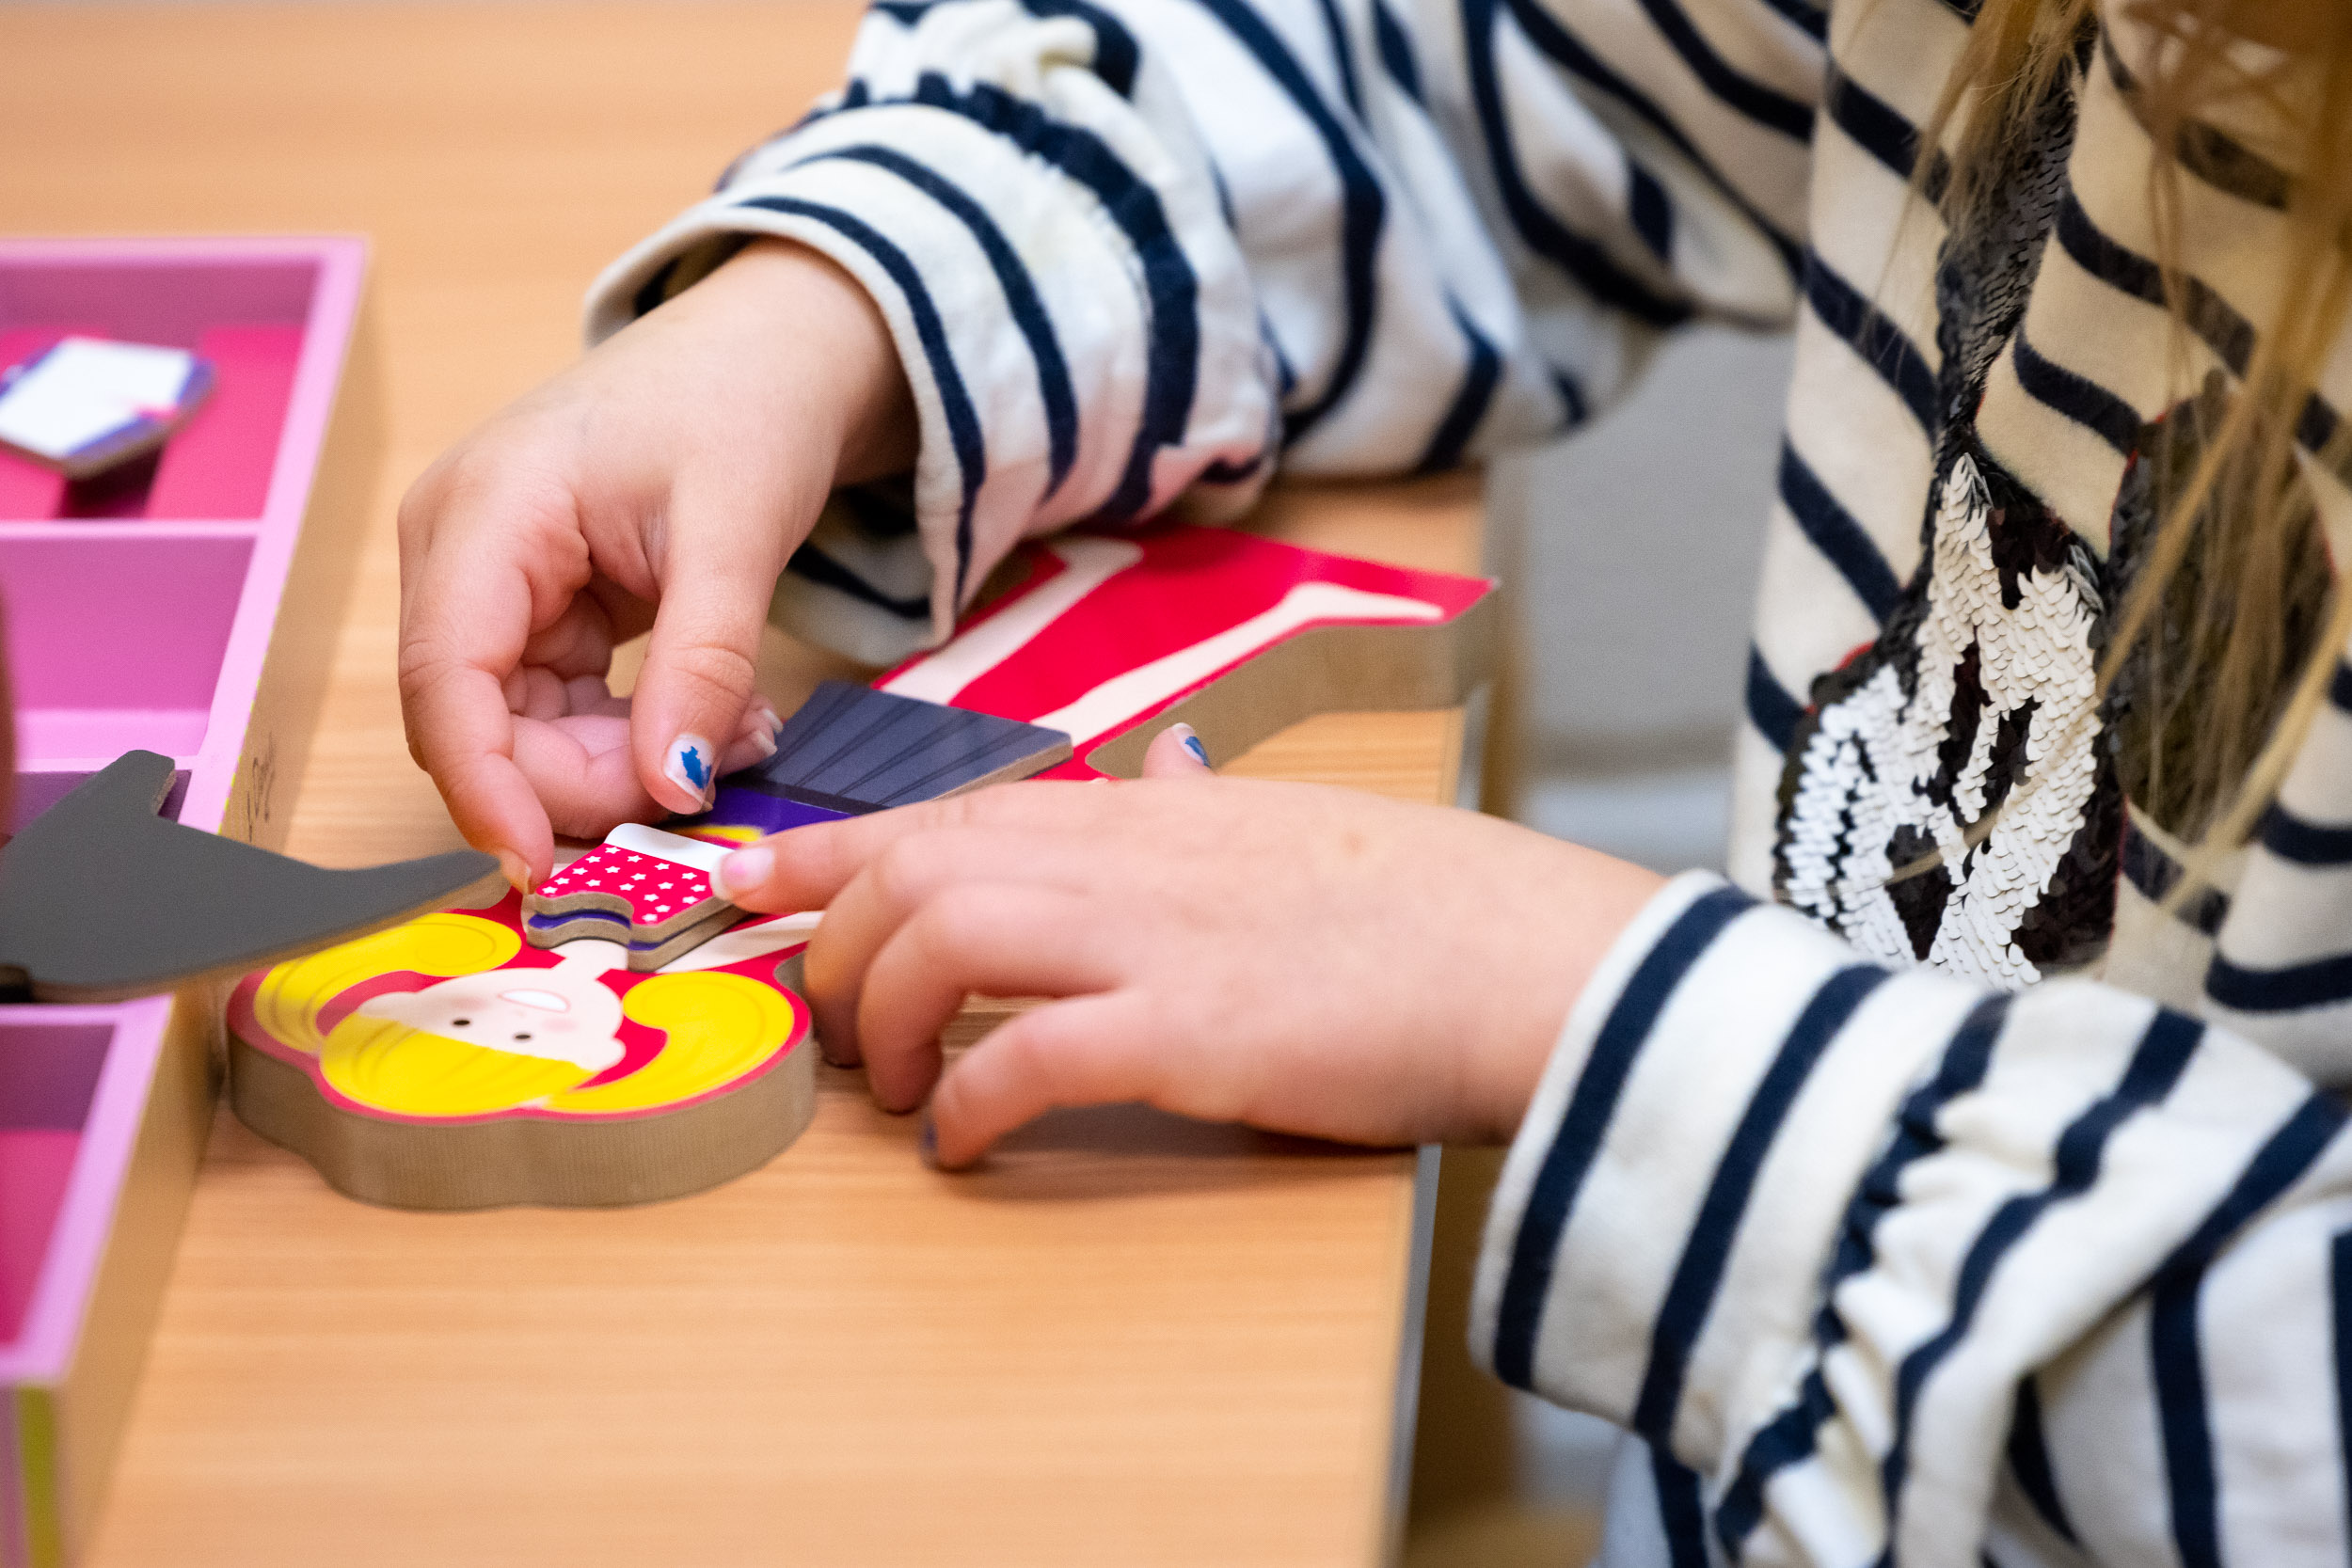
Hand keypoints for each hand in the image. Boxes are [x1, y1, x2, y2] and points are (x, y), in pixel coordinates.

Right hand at [397, 239, 915, 885]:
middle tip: (703, 786)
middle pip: (479, 723)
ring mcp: (493, 584)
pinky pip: (562, 711)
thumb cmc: (743, 403)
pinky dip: (634, 736)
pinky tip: (717, 721)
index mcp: (483, 513)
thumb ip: (701, 664)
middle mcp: (461, 552)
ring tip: (739, 735)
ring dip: (622, 764)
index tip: (542, 868)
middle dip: (583, 781)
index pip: (446, 682)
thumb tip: (671, 788)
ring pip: (523, 732)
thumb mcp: (736, 534)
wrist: (770, 349)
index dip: (485, 788)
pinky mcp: (536, 610)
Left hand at [713, 728, 1666, 1166]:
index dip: (832, 846)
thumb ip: (1210, 808)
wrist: (1538, 960)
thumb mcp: (1298, 827)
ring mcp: (1158, 935)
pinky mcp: (1192, 1028)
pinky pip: (1026, 1056)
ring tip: (886, 1089)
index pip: (953, 809)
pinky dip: (966, 1101)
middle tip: (822, 1015)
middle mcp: (1134, 855)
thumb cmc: (1428, 905)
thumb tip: (1168, 770)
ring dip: (881, 1019)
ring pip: (944, 937)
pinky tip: (960, 1141)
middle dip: (836, 940)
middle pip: (919, 867)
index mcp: (1153, 812)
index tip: (751, 876)